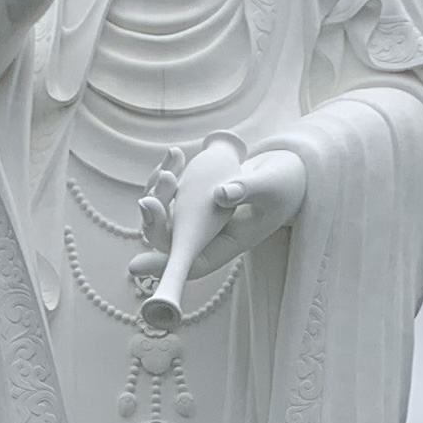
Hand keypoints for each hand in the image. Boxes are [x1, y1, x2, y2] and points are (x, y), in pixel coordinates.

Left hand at [130, 132, 309, 321]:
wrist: (286, 170)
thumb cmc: (285, 183)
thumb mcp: (272, 184)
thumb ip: (249, 188)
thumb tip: (219, 194)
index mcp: (229, 242)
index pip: (193, 263)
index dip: (164, 268)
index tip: (135, 265)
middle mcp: (208, 234)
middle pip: (169, 239)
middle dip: (154, 218)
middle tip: (154, 192)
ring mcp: (198, 216)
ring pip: (163, 214)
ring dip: (157, 190)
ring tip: (171, 163)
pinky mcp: (193, 196)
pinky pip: (167, 193)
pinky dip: (165, 174)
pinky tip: (174, 154)